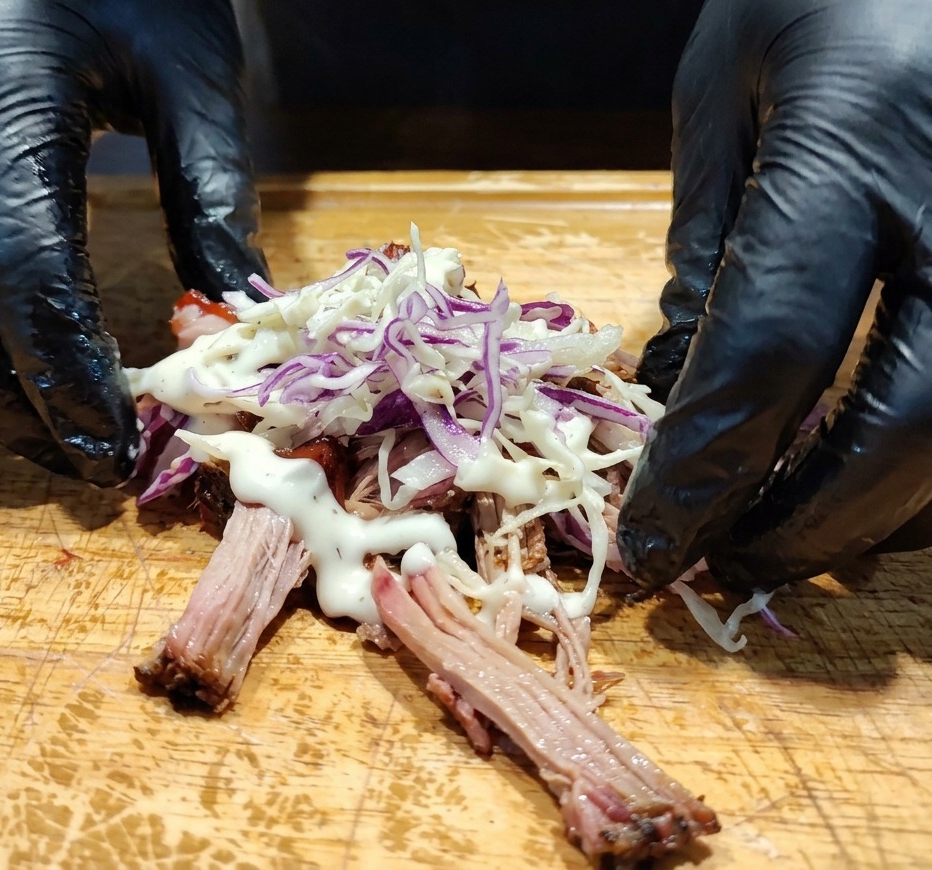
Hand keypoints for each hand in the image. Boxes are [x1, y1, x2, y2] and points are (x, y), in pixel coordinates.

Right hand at [0, 0, 267, 485]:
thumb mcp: (193, 75)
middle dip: (2, 399)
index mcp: (1, 92)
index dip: (62, 367)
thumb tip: (232, 316)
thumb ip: (210, 192)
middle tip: (81, 460)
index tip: (113, 439)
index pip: (20, 264)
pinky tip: (11, 376)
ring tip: (53, 435)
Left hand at [618, 0, 931, 591]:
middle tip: (727, 561)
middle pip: (910, 423)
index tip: (652, 541)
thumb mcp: (727, 82)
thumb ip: (706, 238)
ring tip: (790, 535)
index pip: (770, 354)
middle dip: (808, 521)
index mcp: (860, 139)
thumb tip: (683, 389)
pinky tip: (873, 477)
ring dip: (880, 513)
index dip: (705, 469)